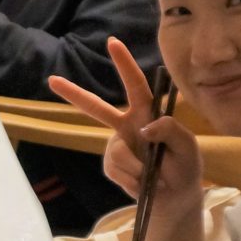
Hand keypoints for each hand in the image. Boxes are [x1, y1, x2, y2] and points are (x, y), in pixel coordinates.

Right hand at [48, 38, 202, 205]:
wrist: (175, 199)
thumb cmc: (185, 167)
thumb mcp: (188, 147)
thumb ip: (171, 130)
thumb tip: (144, 128)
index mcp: (148, 113)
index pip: (136, 85)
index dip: (124, 63)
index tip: (112, 42)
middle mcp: (128, 125)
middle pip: (96, 107)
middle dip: (73, 94)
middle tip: (52, 80)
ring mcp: (117, 145)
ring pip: (117, 151)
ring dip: (136, 167)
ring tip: (151, 176)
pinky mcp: (111, 165)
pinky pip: (114, 169)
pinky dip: (130, 178)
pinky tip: (140, 183)